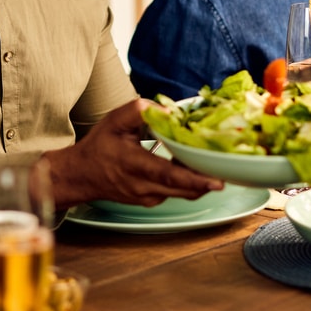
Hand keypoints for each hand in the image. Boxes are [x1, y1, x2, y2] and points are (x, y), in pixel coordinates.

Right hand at [44, 99, 223, 208]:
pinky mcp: (151, 201)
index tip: (216, 180)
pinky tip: (194, 168)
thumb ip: (140, 110)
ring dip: (200, 181)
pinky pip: (176, 193)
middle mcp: (142, 186)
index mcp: (133, 165)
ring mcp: (147, 197)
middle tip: (229, 171)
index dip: (194, 178)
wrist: (81, 175)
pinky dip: (189, 183)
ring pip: (183, 193)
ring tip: (214, 166)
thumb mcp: (114, 121)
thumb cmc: (99, 147)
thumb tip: (168, 109)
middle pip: (183, 189)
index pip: (168, 175)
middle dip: (208, 181)